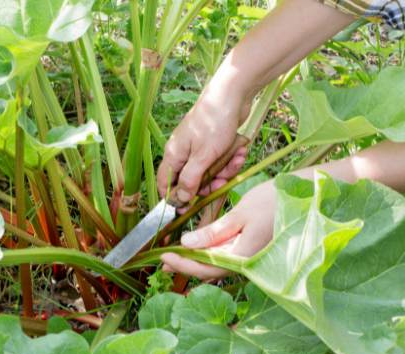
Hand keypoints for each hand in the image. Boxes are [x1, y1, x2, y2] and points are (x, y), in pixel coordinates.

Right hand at [156, 85, 250, 203]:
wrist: (232, 94)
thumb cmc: (214, 124)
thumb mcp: (203, 157)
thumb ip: (190, 180)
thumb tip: (179, 200)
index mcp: (174, 154)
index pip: (165, 184)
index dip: (175, 197)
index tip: (189, 208)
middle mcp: (183, 152)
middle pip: (191, 180)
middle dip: (209, 183)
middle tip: (222, 181)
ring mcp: (199, 147)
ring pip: (209, 171)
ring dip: (224, 169)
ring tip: (236, 158)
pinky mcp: (213, 143)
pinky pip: (220, 160)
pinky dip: (231, 158)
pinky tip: (240, 150)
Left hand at [161, 180, 275, 279]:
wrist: (306, 198)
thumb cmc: (274, 203)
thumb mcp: (240, 215)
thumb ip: (214, 232)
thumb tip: (187, 245)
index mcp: (242, 257)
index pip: (205, 268)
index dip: (183, 264)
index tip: (164, 255)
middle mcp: (245, 263)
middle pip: (209, 271)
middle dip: (185, 266)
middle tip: (162, 260)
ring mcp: (248, 258)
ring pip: (216, 266)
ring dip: (194, 262)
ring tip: (174, 255)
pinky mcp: (250, 250)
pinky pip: (225, 258)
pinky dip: (207, 255)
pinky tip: (197, 249)